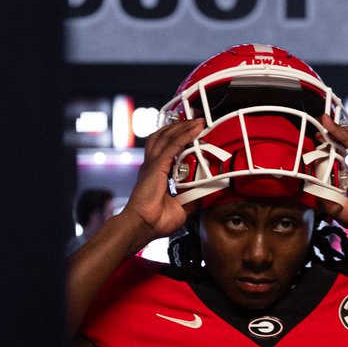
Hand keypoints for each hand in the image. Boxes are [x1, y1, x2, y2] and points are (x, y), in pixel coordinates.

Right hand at [122, 119, 204, 240]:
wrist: (144, 226)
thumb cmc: (155, 221)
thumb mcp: (181, 209)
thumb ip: (191, 199)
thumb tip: (204, 194)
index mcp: (155, 173)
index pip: (165, 148)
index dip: (178, 138)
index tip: (193, 133)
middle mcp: (152, 165)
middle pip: (164, 136)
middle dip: (180, 125)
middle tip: (196, 120)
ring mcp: (152, 164)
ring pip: (167, 136)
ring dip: (183, 126)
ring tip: (197, 121)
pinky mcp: (156, 166)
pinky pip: (173, 146)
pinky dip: (185, 135)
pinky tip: (195, 129)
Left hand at [321, 115, 347, 231]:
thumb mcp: (340, 212)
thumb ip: (326, 202)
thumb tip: (312, 191)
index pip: (334, 163)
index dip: (323, 157)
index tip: (312, 155)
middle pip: (341, 147)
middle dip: (327, 139)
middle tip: (316, 135)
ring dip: (334, 129)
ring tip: (322, 121)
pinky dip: (339, 132)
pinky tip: (328, 125)